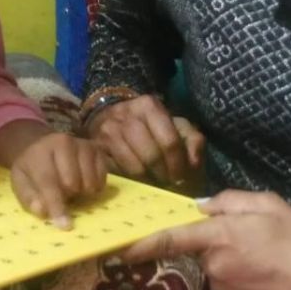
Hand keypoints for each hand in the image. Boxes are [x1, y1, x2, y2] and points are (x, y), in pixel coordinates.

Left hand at [0, 122, 108, 229]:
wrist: (44, 147)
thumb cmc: (32, 169)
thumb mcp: (21, 181)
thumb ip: (29, 197)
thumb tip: (43, 210)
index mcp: (40, 152)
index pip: (49, 181)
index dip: (56, 205)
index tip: (64, 225)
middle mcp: (63, 142)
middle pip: (72, 181)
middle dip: (68, 195)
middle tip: (63, 194)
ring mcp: (82, 144)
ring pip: (89, 180)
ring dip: (83, 191)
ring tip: (73, 188)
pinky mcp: (97, 149)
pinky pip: (103, 175)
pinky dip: (96, 186)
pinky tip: (85, 184)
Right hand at [86, 94, 204, 184]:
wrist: (112, 117)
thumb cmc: (151, 126)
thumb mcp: (176, 126)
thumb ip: (193, 140)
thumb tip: (194, 162)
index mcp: (149, 106)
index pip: (169, 142)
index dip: (178, 164)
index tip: (181, 178)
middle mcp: (126, 115)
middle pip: (151, 155)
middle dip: (163, 174)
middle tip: (168, 183)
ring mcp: (108, 131)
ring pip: (133, 167)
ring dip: (148, 180)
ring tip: (154, 182)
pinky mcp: (96, 148)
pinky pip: (117, 172)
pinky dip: (129, 180)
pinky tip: (137, 180)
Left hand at [122, 190, 290, 289]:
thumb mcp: (267, 205)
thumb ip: (229, 201)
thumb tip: (201, 207)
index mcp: (220, 236)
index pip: (171, 238)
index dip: (143, 244)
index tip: (121, 248)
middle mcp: (215, 265)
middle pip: (200, 248)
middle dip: (216, 241)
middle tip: (251, 238)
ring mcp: (223, 287)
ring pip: (215, 265)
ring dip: (230, 258)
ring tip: (265, 255)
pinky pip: (228, 281)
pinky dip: (241, 274)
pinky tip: (266, 271)